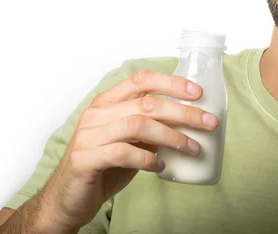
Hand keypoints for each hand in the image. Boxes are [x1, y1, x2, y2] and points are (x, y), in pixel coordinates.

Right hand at [39, 70, 218, 230]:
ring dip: (172, 136)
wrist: (69, 197)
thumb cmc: (104, 165)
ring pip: (138, 125)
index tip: (198, 92)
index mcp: (108, 102)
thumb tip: (189, 120)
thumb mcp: (130, 140)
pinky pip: (122, 153)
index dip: (171, 82)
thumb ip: (150, 127)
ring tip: (192, 147)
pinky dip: (147, 159)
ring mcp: (89, 135)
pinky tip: (161, 166)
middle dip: (183, 112)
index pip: (141, 80)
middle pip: (147, 103)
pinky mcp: (85, 158)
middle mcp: (97, 113)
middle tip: (209, 123)